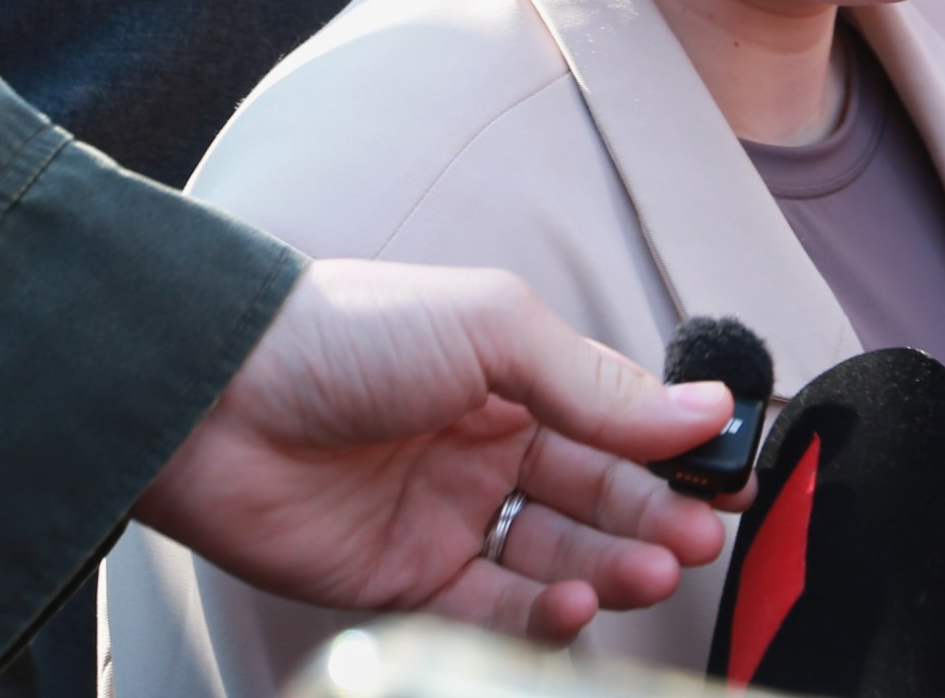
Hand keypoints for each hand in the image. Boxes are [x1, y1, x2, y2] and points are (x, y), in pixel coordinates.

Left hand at [133, 260, 741, 642]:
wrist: (213, 398)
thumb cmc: (348, 334)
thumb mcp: (495, 331)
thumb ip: (600, 384)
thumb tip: (706, 410)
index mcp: (515, 377)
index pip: (621, 422)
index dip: (679, 453)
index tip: (732, 478)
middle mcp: (489, 446)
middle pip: (601, 497)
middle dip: (657, 519)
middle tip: (699, 539)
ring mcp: (449, 515)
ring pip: (559, 556)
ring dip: (613, 566)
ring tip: (649, 570)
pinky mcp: (406, 580)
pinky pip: (494, 611)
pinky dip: (544, 614)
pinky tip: (575, 600)